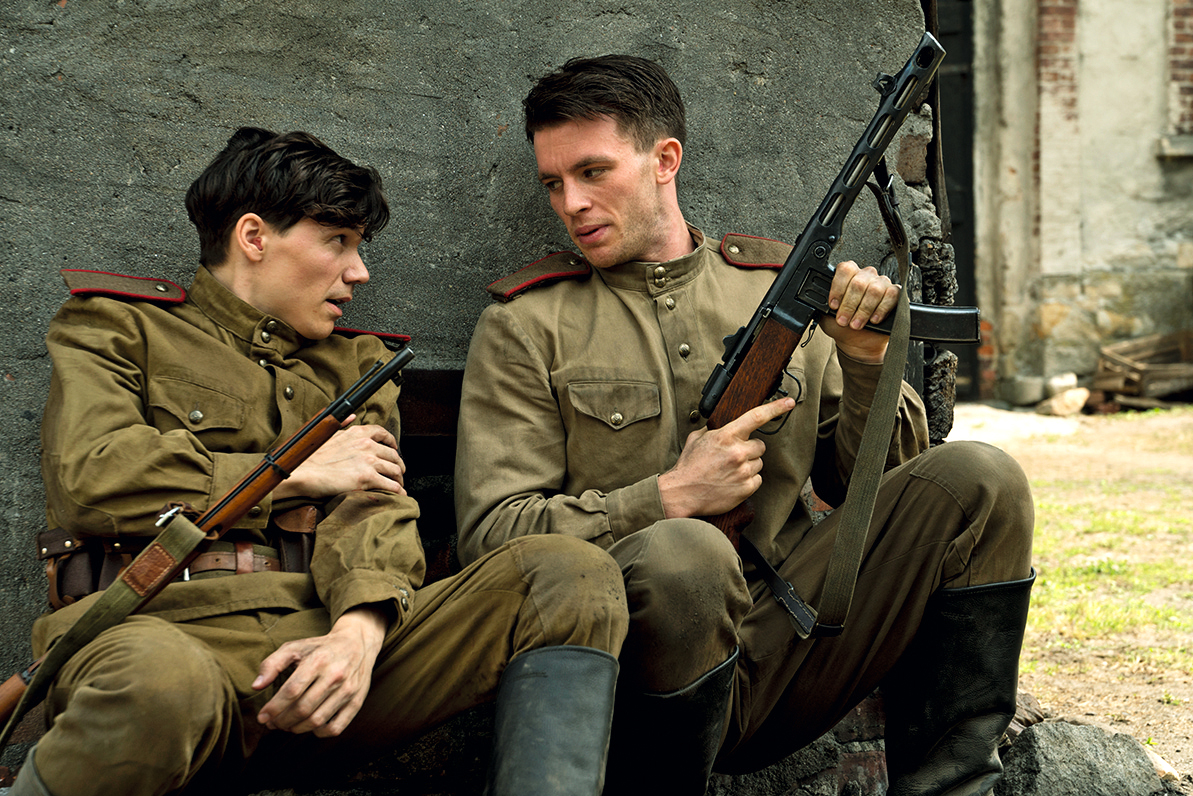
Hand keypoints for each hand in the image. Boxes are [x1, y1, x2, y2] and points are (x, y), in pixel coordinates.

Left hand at [253, 606, 388, 737]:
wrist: (358, 643)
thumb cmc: (320, 648)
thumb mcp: (295, 647)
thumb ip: (272, 664)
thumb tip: (256, 686)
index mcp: (318, 660)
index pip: (292, 691)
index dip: (274, 708)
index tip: (262, 717)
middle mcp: (335, 676)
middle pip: (303, 708)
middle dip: (282, 721)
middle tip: (273, 723)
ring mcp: (348, 690)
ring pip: (317, 721)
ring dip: (296, 728)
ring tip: (287, 725)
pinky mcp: (356, 701)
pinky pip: (336, 727)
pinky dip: (319, 733)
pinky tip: (310, 726)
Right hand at [274, 415, 405, 499]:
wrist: (304, 473)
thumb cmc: (311, 457)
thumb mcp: (328, 434)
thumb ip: (343, 425)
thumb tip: (351, 416)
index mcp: (358, 433)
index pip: (383, 433)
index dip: (392, 441)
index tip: (394, 448)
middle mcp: (366, 445)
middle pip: (393, 454)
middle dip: (398, 464)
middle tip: (398, 471)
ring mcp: (368, 462)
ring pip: (395, 470)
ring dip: (399, 478)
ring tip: (398, 484)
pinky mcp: (367, 478)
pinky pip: (391, 485)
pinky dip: (398, 491)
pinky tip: (399, 494)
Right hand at [658, 396, 795, 518]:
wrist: (682, 492)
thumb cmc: (688, 467)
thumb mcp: (697, 439)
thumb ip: (714, 430)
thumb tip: (722, 425)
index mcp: (726, 436)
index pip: (757, 417)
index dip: (776, 408)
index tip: (790, 402)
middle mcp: (738, 452)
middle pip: (760, 445)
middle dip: (749, 449)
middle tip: (733, 457)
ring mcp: (743, 471)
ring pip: (759, 463)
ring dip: (748, 465)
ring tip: (729, 471)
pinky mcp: (746, 488)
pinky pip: (757, 479)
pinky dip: (748, 480)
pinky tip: (732, 481)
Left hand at [819, 260, 899, 363]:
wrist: (857, 343)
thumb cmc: (842, 327)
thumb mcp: (826, 315)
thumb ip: (822, 304)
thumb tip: (820, 300)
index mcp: (849, 276)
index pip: (845, 269)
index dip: (838, 288)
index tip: (834, 306)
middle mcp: (866, 276)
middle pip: (859, 282)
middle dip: (849, 305)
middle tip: (844, 320)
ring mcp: (882, 283)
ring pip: (875, 289)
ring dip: (863, 310)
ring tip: (857, 324)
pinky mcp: (895, 294)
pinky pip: (892, 295)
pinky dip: (881, 309)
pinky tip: (873, 319)